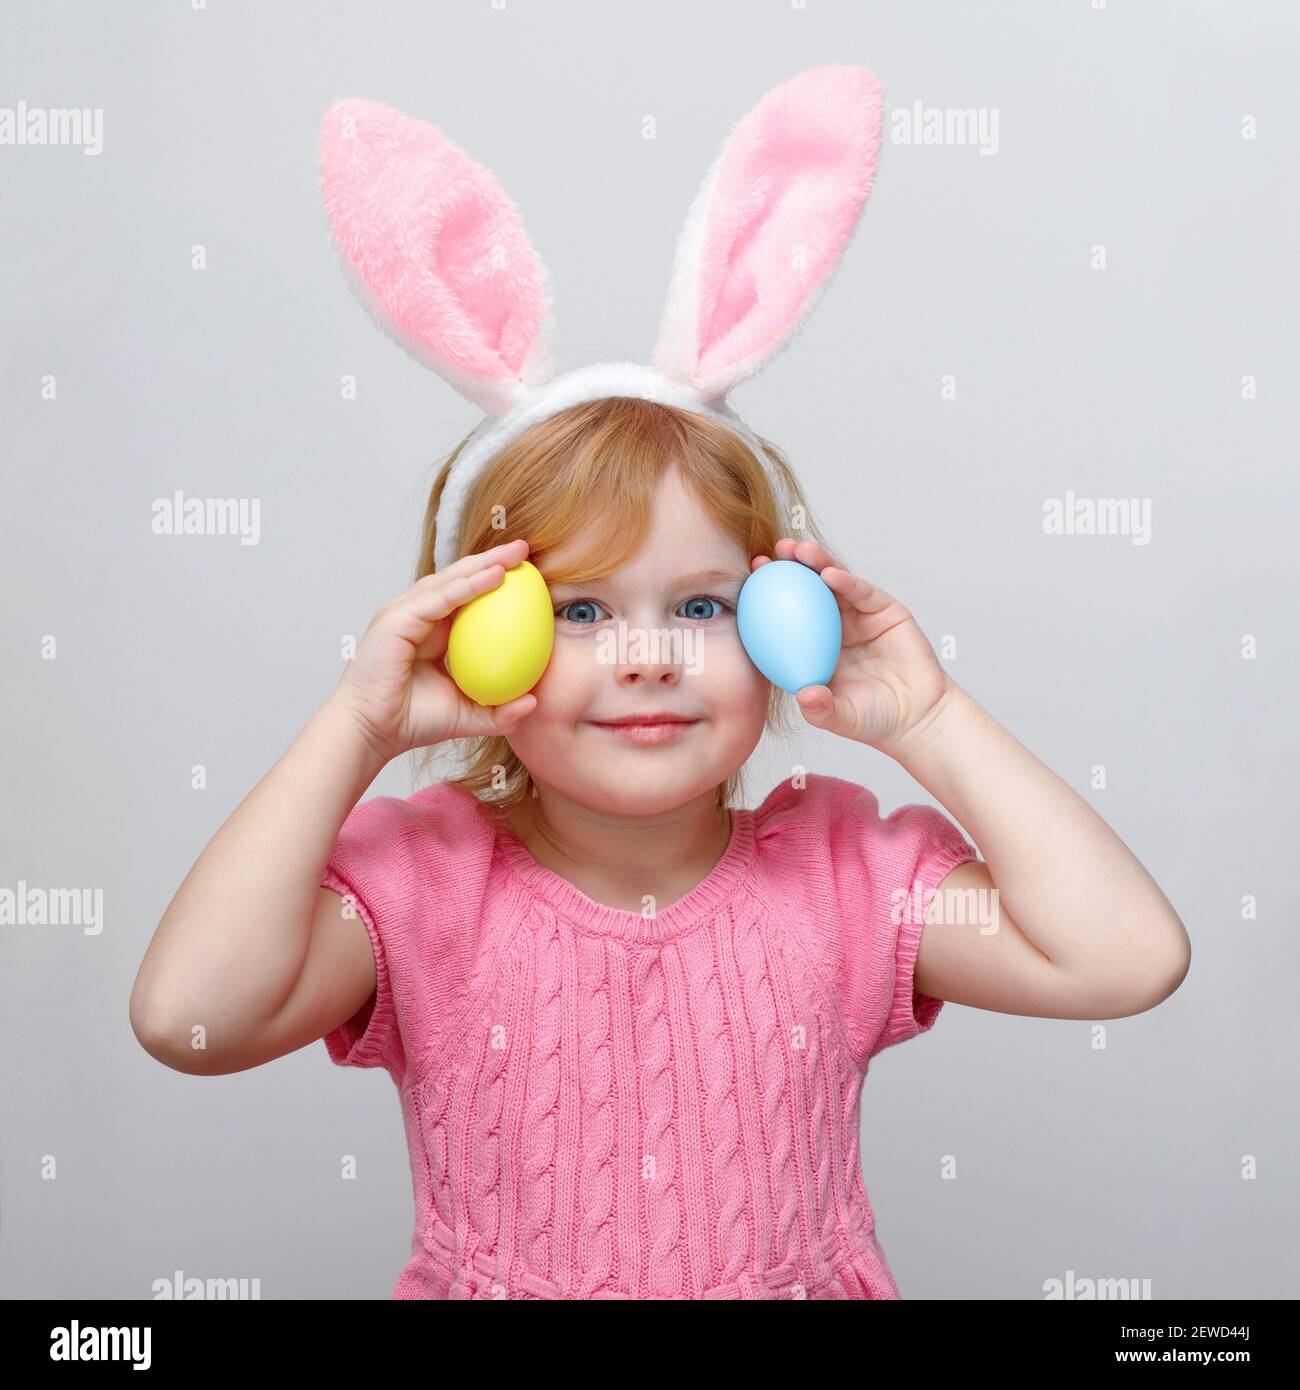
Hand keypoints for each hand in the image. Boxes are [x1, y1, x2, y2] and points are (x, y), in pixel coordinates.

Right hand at [328, 537, 537, 764]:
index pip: (466, 597)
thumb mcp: (467, 715)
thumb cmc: (411, 722)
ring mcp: (405, 614)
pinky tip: (494, 576)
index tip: (528, 574)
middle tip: (525, 549)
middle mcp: (418, 616)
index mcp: (432, 632)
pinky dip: (467, 586)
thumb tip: (534, 703)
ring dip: (483, 564)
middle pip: (459, 579)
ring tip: (514, 554)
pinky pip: (439, 598)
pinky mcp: (396, 619)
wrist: (372, 732)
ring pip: (449, 581)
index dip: (494, 581)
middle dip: (492, 561)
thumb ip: (499, 711)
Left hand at [749, 538, 957, 757]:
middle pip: (805, 590)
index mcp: (813, 647)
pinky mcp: (885, 611)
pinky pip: (862, 592)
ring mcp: (859, 616)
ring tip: (798, 550)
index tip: (746, 582)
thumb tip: (805, 696)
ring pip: (833, 583)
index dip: (765, 598)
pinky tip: (829, 574)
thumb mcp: (841, 718)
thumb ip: (821, 708)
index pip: (785, 616)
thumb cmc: (873, 720)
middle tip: (769, 554)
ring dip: (815, 563)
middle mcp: (833, 626)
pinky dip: (846, 581)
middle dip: (786, 568)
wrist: (918, 718)